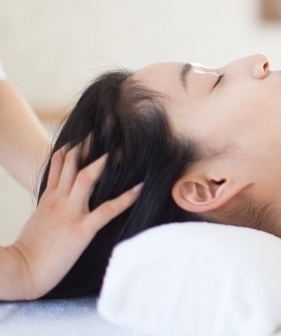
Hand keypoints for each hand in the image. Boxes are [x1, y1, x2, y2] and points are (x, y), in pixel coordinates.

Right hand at [2, 146, 140, 299]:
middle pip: (73, 164)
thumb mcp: (38, 221)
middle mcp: (60, 200)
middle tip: (103, 130)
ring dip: (104, 163)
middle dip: (87, 146)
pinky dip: (125, 199)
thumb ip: (50, 208)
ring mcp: (71, 213)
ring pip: (87, 178)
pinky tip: (139, 188)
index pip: (60, 165)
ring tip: (122, 149)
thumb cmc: (29, 252)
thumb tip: (61, 201)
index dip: (71, 150)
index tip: (81, 136)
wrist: (21, 270)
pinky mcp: (82, 229)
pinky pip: (107, 210)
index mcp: (49, 198)